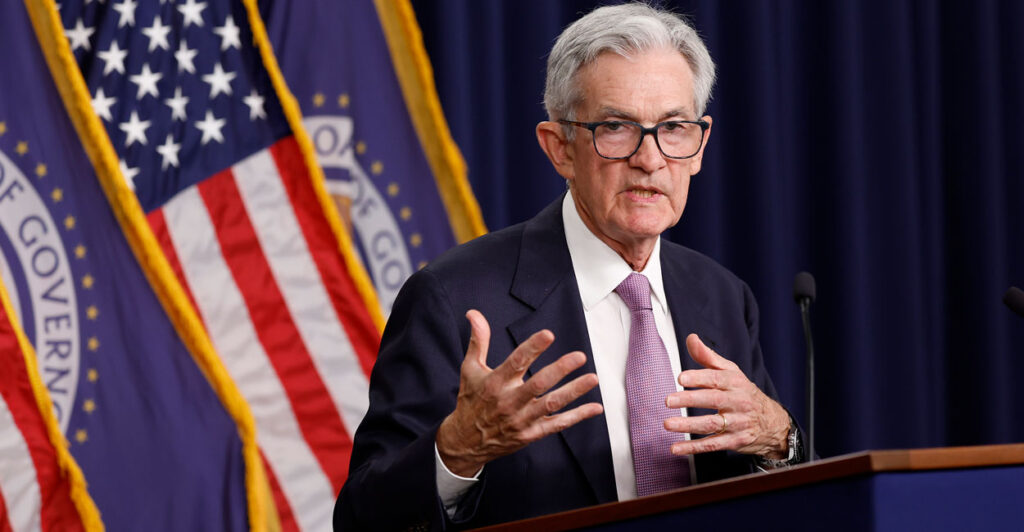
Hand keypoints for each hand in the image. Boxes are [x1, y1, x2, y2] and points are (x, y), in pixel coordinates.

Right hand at [436, 310, 602, 476]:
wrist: (466, 442)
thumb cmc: (471, 400)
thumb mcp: (470, 369)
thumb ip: (478, 341)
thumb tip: (474, 313)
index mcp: (495, 383)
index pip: (516, 362)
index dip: (532, 347)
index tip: (548, 335)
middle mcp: (509, 401)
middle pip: (539, 384)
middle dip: (560, 370)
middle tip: (579, 356)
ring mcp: (521, 419)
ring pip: (551, 404)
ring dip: (574, 391)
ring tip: (592, 378)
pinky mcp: (530, 434)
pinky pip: (557, 425)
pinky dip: (577, 417)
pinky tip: (595, 407)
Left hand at [664, 334, 789, 458]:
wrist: (772, 422)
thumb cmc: (744, 393)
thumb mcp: (731, 372)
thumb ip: (708, 357)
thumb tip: (691, 338)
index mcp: (735, 383)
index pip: (716, 378)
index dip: (698, 378)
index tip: (681, 378)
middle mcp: (738, 402)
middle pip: (713, 400)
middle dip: (690, 400)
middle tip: (668, 400)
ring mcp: (737, 423)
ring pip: (712, 424)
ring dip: (688, 425)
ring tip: (668, 424)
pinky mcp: (735, 441)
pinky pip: (713, 445)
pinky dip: (693, 448)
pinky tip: (676, 447)